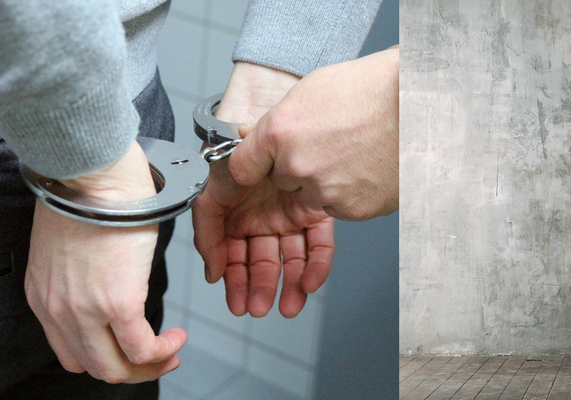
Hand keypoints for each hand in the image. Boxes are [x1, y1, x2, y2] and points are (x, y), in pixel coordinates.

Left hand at [25, 142, 186, 382]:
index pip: (71, 351)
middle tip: (159, 359)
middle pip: (94, 367)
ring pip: (117, 368)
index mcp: (45, 296)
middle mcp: (59, 311)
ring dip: (150, 366)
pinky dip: (164, 350)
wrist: (92, 174)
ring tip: (172, 350)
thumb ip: (86, 272)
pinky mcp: (118, 302)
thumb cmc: (87, 193)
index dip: (107, 357)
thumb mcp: (74, 244)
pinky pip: (142, 348)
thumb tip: (115, 278)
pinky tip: (176, 336)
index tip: (132, 349)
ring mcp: (86, 310)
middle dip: (133, 370)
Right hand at [192, 158, 334, 316]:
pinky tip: (309, 283)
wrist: (263, 127)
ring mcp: (291, 217)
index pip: (237, 258)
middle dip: (260, 289)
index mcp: (238, 219)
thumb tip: (213, 272)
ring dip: (290, 286)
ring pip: (292, 260)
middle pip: (264, 263)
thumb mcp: (208, 195)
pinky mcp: (316, 212)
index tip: (236, 303)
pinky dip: (316, 267)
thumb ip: (206, 234)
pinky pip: (319, 245)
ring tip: (287, 307)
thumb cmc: (233, 155)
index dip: (236, 282)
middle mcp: (264, 220)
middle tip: (258, 309)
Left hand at [228, 46, 398, 220]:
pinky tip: (367, 168)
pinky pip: (340, 207)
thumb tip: (251, 135)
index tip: (261, 163)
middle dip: (299, 168)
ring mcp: (326, 191)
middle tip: (330, 144)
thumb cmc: (371, 90)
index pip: (243, 166)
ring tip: (355, 153)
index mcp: (280, 133)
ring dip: (326, 182)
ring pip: (312, 196)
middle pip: (282, 181)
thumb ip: (277, 121)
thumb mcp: (310, 92)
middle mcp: (298, 166)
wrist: (418, 105)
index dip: (256, 162)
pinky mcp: (353, 209)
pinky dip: (351, 193)